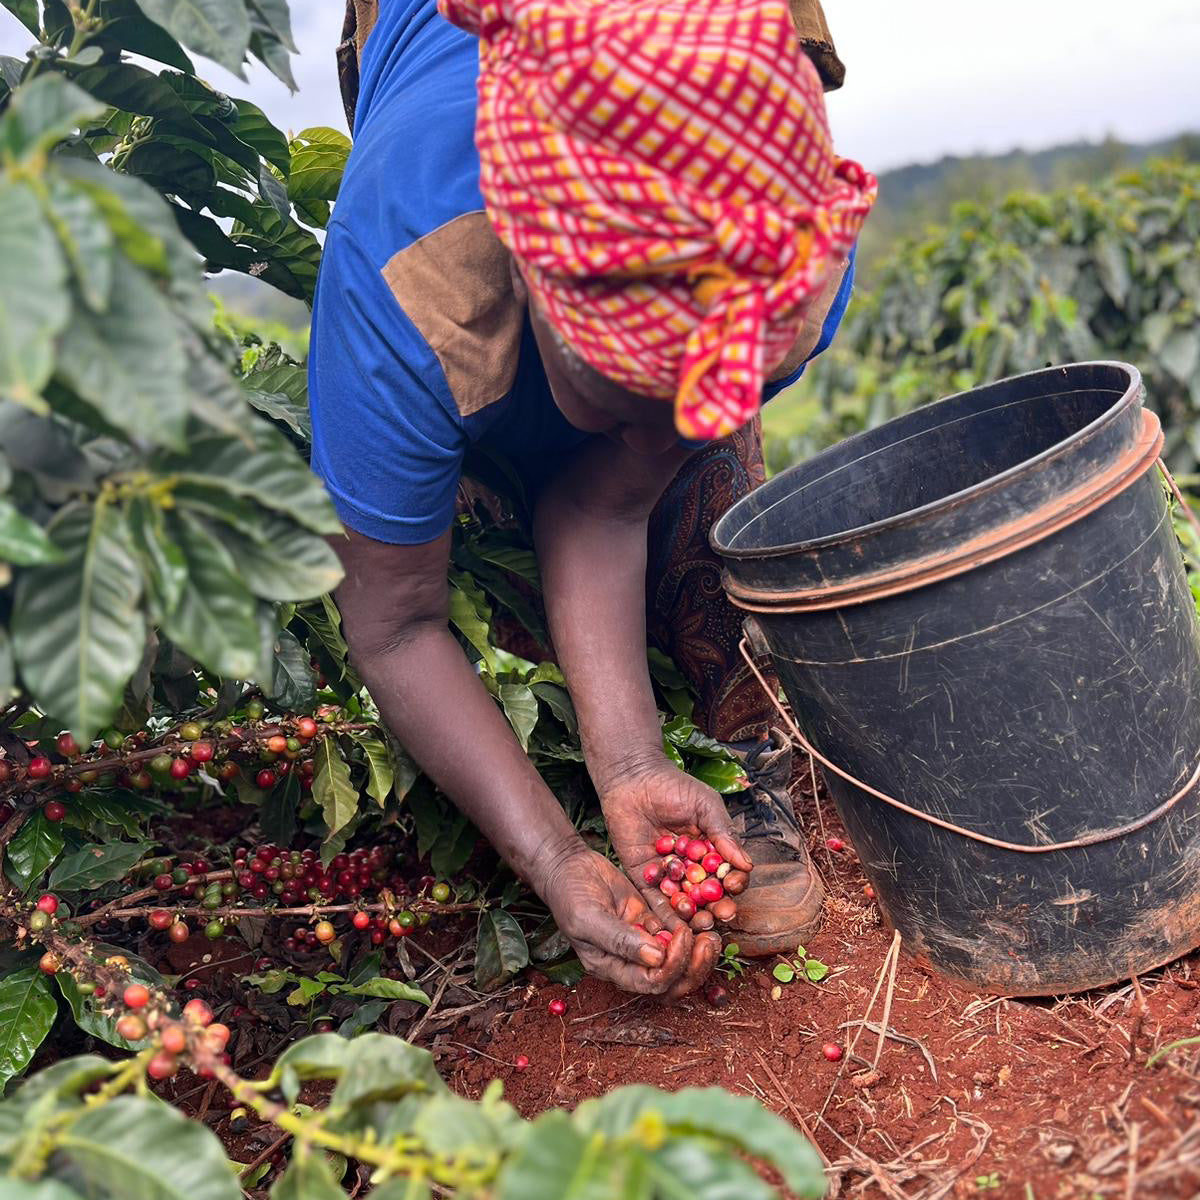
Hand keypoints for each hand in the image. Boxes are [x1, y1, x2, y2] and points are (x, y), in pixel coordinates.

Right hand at [538, 843, 714, 997]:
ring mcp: (642, 939)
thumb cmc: (570, 895)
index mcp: (613, 968)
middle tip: (707, 942)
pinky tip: (702, 916)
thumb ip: (619, 939)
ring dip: (697, 953)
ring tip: (710, 934)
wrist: (568, 867)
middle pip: (671, 981)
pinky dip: (691, 928)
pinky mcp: (650, 918)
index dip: (672, 967)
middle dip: (693, 967)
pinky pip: (676, 931)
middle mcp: (631, 960)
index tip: (681, 938)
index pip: (651, 984)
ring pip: (678, 960)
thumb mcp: (588, 918)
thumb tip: (656, 957)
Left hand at [601, 761, 752, 928]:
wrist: (634, 779)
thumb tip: (746, 864)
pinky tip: (673, 927)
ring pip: (684, 902)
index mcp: (710, 851)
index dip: (734, 882)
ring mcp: (668, 875)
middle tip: (723, 914)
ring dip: (694, 914)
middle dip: (717, 906)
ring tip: (700, 921)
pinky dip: (665, 916)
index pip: (727, 873)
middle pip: (708, 895)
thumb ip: (723, 834)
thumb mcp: (705, 806)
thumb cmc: (673, 786)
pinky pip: (656, 900)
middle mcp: (691, 868)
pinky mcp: (644, 878)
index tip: (733, 883)